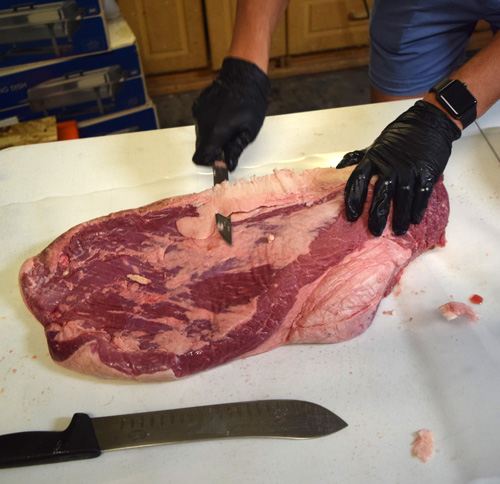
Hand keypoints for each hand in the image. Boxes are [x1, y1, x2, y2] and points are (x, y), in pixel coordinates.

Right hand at [192, 58, 269, 170]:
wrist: (244, 75)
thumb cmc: (250, 102)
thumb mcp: (249, 132)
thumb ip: (235, 151)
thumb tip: (228, 165)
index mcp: (215, 132)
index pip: (200, 157)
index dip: (209, 163)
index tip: (219, 160)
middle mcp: (202, 123)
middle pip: (201, 146)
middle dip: (213, 149)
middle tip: (230, 143)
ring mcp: (199, 113)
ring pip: (201, 134)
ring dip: (213, 136)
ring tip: (229, 126)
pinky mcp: (198, 106)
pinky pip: (202, 122)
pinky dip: (211, 124)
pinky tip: (224, 116)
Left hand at [337, 101, 460, 235]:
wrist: (429, 122)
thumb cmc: (401, 136)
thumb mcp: (377, 145)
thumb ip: (363, 162)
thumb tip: (340, 171)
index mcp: (373, 158)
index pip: (358, 181)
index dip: (353, 201)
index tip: (351, 217)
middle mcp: (390, 166)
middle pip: (380, 195)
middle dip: (376, 216)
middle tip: (374, 231)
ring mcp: (409, 170)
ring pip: (402, 198)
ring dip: (399, 217)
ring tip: (397, 230)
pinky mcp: (427, 172)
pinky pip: (421, 195)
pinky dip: (417, 208)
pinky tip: (414, 219)